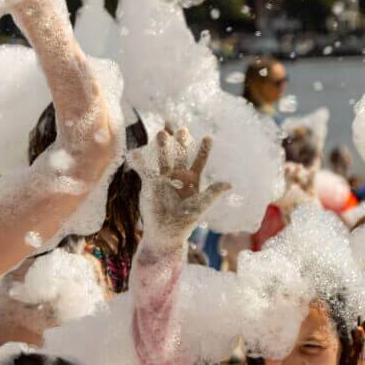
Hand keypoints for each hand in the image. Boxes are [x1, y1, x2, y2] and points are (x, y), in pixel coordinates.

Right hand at [138, 129, 230, 252]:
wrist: (165, 234)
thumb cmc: (185, 222)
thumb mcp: (200, 207)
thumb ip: (212, 194)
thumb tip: (229, 184)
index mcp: (193, 182)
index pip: (199, 163)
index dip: (203, 151)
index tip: (208, 137)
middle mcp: (178, 178)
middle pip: (180, 157)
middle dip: (181, 144)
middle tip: (182, 130)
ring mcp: (163, 180)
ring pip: (163, 160)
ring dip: (162, 147)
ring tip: (161, 133)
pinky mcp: (150, 185)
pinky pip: (145, 171)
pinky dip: (140, 162)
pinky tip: (136, 153)